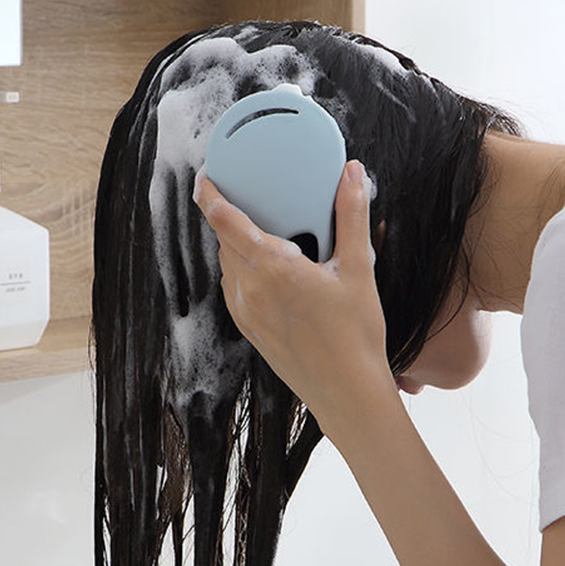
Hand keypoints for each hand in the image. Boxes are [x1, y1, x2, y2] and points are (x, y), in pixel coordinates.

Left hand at [193, 160, 397, 433]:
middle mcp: (251, 289)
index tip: (205, 176)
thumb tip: (352, 173)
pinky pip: (235, 289)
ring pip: (229, 265)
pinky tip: (268, 271)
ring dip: (237, 245)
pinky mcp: (250, 330)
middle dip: (228, 216)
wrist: (347, 392)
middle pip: (225, 240)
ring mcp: (246, 312)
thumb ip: (352, 215)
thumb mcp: (359, 269)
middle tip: (246, 196)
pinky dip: (243, 271)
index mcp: (273, 267)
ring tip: (262, 232)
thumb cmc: (356, 335)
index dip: (208, 194)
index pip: (224, 220)